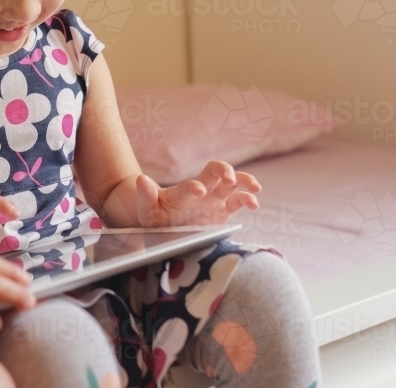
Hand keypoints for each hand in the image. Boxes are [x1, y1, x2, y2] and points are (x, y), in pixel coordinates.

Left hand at [136, 160, 260, 226]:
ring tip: (255, 188)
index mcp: (183, 191)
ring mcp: (214, 200)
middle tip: (230, 179)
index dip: (193, 187)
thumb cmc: (155, 215)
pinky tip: (254, 205)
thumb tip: (140, 180)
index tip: (199, 191)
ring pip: (233, 183)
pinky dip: (248, 200)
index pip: (189, 185)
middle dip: (225, 171)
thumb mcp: (148, 208)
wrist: (163, 224)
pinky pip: (238, 202)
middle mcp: (202, 191)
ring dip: (245, 180)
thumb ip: (146, 194)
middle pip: (216, 171)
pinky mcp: (223, 212)